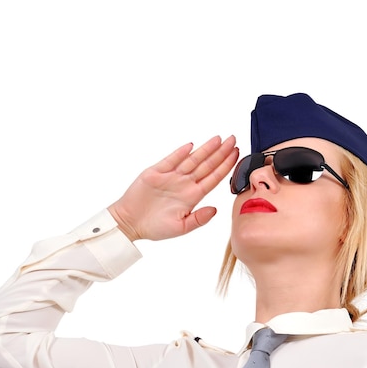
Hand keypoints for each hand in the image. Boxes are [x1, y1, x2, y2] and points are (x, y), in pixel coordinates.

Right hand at [108, 135, 238, 240]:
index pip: (213, 178)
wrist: (130, 223)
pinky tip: (191, 146)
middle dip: (221, 152)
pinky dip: (180, 153)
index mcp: (192, 196)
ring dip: (206, 149)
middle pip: (207, 165)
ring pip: (192, 160)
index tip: (237, 155)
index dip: (225, 166)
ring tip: (219, 139)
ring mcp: (171, 176)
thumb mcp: (181, 228)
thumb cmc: (155, 227)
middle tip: (234, 140)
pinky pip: (170, 160)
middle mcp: (184, 183)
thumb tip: (215, 210)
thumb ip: (199, 219)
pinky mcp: (155, 172)